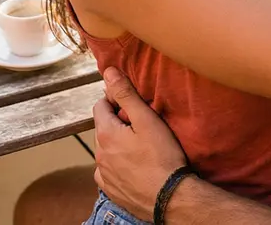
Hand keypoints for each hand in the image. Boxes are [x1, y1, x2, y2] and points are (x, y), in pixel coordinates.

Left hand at [92, 67, 187, 220]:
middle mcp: (99, 155)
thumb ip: (126, 94)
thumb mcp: (147, 120)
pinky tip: (134, 167)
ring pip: (105, 150)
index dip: (115, 101)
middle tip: (142, 126)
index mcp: (106, 134)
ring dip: (117, 145)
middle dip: (117, 123)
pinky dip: (117, 166)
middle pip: (103, 128)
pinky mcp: (111, 191)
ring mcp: (104, 175)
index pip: (100, 105)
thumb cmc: (163, 158)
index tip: (133, 106)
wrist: (171, 198)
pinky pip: (108, 172)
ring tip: (141, 148)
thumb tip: (108, 73)